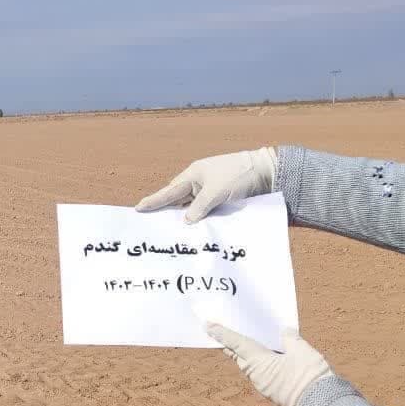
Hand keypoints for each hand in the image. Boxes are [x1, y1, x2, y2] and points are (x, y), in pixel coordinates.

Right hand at [136, 147, 277, 222]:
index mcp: (193, 175)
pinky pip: (204, 212)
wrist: (266, 171)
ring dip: (185, 219)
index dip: (154, 201)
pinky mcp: (220, 200)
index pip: (169, 191)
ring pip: (191, 208)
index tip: (138, 209)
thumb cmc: (239, 175)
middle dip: (166, 213)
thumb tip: (185, 221)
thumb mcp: (217, 191)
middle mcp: (198, 183)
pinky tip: (194, 231)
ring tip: (171, 234)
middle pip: (177, 201)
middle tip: (151, 227)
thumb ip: (199, 207)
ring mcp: (209, 192)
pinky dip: (199, 220)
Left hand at [204, 323, 332, 405]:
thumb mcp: (302, 351)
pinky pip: (263, 373)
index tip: (207, 325)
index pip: (236, 343)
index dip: (222, 333)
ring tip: (244, 342)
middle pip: (239, 356)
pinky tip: (269, 357)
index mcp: (259, 362)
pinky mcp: (274, 392)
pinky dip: (261, 363)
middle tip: (220, 332)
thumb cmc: (309, 377)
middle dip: (230, 344)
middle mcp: (257, 375)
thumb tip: (285, 332)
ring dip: (246, 354)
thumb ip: (291, 339)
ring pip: (251, 366)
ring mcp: (265, 386)